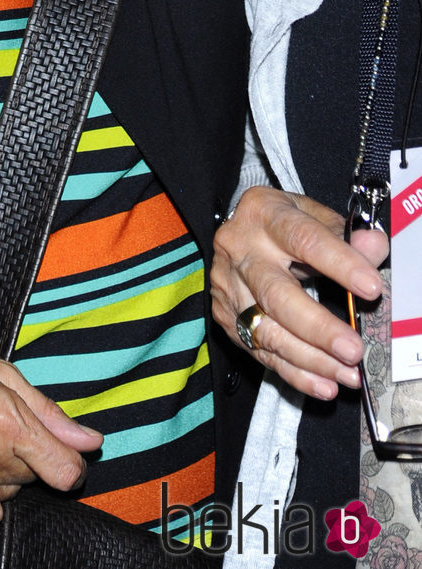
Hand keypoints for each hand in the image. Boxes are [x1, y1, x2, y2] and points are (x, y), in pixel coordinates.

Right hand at [211, 187, 387, 398]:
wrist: (238, 228)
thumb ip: (345, 233)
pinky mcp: (226, 316)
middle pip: (276, 294)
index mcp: (265, 215)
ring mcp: (229, 285)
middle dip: (318, 327)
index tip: (371, 287)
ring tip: (347, 373)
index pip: (304, 239)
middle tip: (353, 349)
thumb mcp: (312, 215)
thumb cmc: (282, 223)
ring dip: (311, 358)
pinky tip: (323, 384)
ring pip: (267, 330)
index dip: (339, 264)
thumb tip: (374, 246)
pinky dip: (295, 373)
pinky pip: (261, 352)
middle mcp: (240, 250)